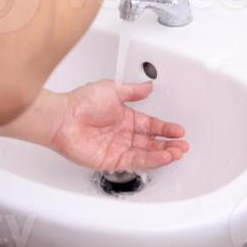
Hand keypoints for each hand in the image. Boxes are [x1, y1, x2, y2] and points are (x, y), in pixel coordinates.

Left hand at [47, 80, 188, 171]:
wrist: (63, 118)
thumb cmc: (81, 101)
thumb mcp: (113, 89)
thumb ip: (133, 91)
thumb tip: (149, 86)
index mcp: (124, 116)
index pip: (150, 124)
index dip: (165, 128)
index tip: (178, 130)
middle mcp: (122, 133)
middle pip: (150, 141)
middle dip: (168, 144)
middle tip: (182, 146)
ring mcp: (117, 147)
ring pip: (145, 153)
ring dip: (162, 154)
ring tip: (177, 153)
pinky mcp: (110, 161)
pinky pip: (134, 161)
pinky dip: (149, 160)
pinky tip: (161, 157)